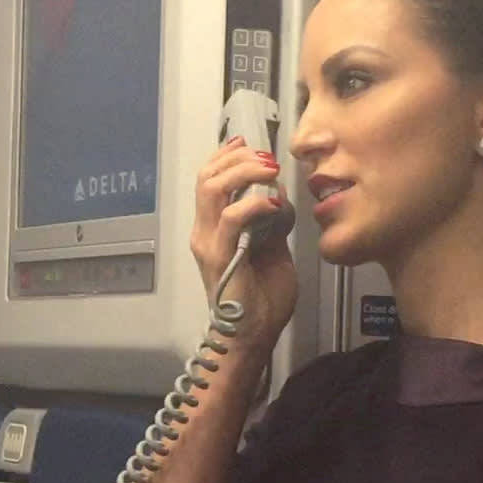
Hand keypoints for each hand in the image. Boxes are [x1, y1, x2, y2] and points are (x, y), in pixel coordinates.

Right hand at [190, 139, 299, 348]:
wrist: (252, 337)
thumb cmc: (262, 301)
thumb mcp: (272, 250)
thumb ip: (271, 222)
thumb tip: (277, 193)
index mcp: (213, 228)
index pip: (208, 179)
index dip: (226, 156)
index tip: (249, 145)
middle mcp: (204, 231)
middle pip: (207, 176)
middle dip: (238, 158)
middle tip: (267, 158)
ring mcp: (208, 243)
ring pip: (213, 188)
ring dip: (243, 172)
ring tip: (269, 171)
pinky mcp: (219, 256)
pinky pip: (232, 218)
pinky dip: (255, 204)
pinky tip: (275, 204)